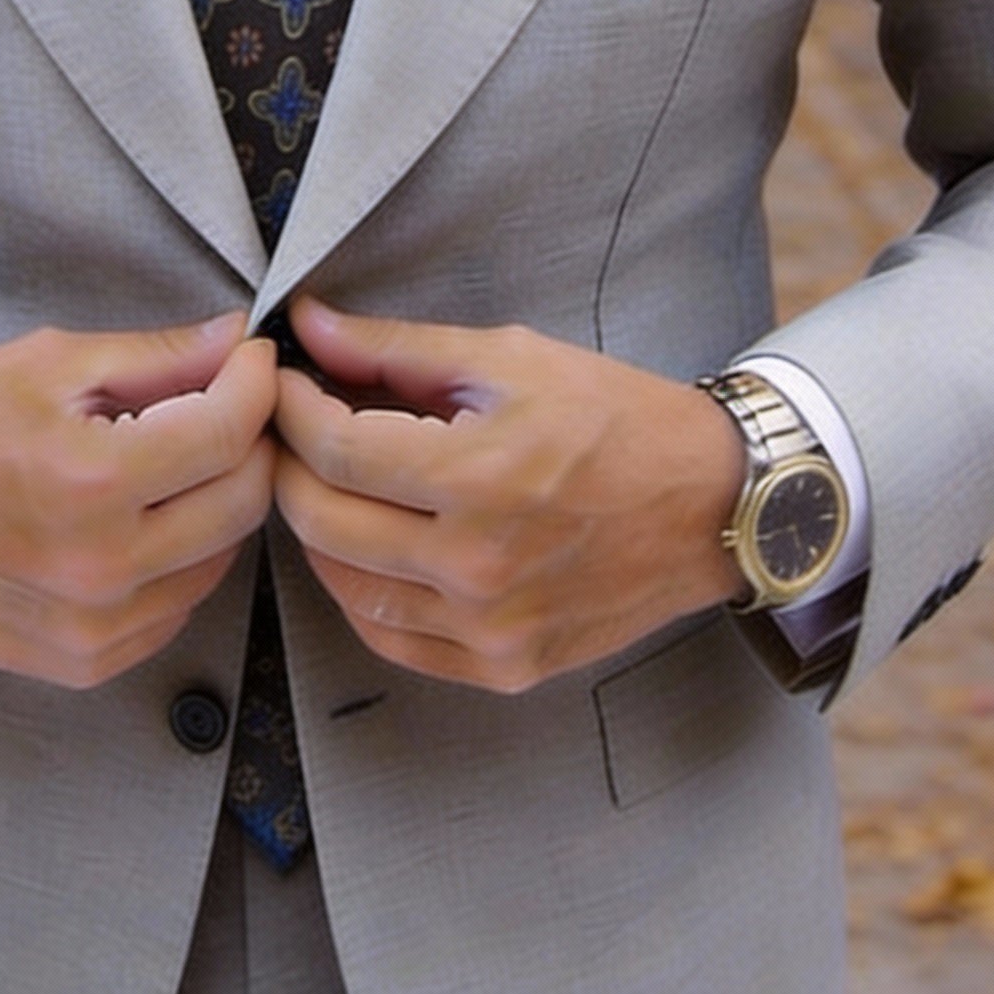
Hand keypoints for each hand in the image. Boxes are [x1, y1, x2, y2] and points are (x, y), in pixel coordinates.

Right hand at [0, 313, 277, 687]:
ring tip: (173, 460)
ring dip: (217, 500)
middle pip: (243, 500)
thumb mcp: (52, 363)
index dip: (255, 383)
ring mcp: (95, 627)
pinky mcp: (88, 661)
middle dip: (248, 440)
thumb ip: (158, 356)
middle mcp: (99, 566)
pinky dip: (181, 556)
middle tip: (223, 403)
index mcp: (89, 481)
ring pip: (221, 556)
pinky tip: (141, 518)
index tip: (251, 359)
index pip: (229, 432)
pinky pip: (179, 604)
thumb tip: (237, 339)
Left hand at [273, 299, 747, 693]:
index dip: (289, 408)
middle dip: (289, 465)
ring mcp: (490, 629)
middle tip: (292, 429)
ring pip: (344, 586)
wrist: (711, 504)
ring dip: (319, 529)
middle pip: (322, 521)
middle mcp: (478, 566)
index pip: (333, 449)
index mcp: (479, 477)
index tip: (283, 382)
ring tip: (330, 482)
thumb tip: (308, 326)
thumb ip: (396, 349)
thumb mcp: (510, 358)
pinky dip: (361, 591)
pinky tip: (371, 546)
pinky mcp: (504, 667)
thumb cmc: (616, 419)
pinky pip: (392, 638)